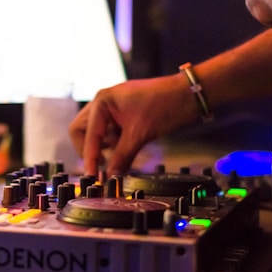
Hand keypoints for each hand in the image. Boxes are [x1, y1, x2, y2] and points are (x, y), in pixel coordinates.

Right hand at [68, 75, 198, 175]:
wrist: (189, 95)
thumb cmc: (165, 104)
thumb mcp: (140, 134)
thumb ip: (121, 157)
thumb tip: (110, 177)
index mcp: (102, 101)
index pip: (86, 134)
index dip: (89, 157)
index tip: (93, 176)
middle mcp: (104, 104)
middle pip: (81, 131)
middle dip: (89, 149)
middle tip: (101, 165)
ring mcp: (113, 110)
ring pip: (96, 134)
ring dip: (103, 148)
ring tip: (120, 154)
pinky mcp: (123, 117)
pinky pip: (110, 135)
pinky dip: (115, 145)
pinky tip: (127, 149)